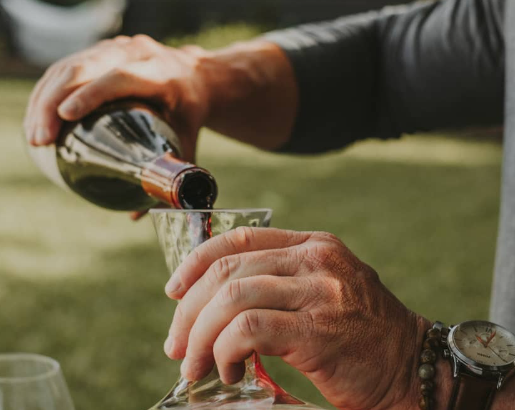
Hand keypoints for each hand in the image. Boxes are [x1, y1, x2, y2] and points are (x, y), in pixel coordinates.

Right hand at [24, 35, 212, 161]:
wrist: (198, 78)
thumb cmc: (191, 113)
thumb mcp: (188, 140)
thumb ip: (171, 176)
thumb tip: (138, 215)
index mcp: (163, 74)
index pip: (121, 78)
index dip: (91, 94)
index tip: (66, 117)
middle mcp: (137, 54)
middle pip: (87, 68)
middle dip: (55, 102)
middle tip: (41, 139)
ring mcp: (117, 49)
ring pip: (70, 65)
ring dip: (44, 98)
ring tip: (35, 135)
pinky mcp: (101, 53)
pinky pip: (67, 66)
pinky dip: (47, 90)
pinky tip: (37, 117)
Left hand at [163, 227, 427, 409]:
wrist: (411, 364)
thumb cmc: (357, 333)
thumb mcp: (320, 290)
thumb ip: (276, 284)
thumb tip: (213, 302)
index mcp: (311, 245)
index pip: (238, 239)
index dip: (195, 262)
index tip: (174, 290)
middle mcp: (314, 260)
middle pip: (227, 270)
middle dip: (190, 309)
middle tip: (177, 344)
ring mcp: (319, 291)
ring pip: (233, 298)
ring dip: (202, 335)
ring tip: (195, 365)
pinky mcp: (320, 329)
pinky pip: (250, 329)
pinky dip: (226, 350)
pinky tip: (228, 370)